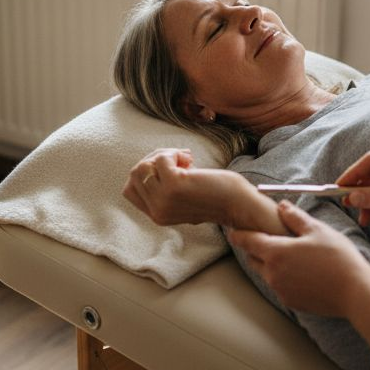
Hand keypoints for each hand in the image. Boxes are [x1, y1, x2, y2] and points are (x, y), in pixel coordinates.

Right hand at [122, 148, 258, 226]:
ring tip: (185, 160)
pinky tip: (190, 160)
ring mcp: (164, 200)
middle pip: (135, 174)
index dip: (146, 173)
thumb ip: (163, 188)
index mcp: (157, 216)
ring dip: (164, 155)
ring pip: (143, 166)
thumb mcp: (183, 197)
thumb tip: (149, 162)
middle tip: (179, 160)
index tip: (169, 169)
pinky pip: (160, 159)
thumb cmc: (216, 194)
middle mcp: (157, 212)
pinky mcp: (174, 186)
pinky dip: (173, 153)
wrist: (240, 204)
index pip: (130, 189)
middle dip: (154, 159)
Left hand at [228, 202, 369, 316]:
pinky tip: (301, 272)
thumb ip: (295, 217)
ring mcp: (280, 290)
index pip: (247, 241)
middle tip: (263, 239)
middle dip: (255, 249)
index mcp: (276, 252)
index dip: (239, 234)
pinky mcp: (291, 302)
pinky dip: (284, 278)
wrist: (355, 293)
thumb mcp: (317, 230)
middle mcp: (273, 273)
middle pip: (254, 259)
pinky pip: (280, 286)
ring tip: (288, 255)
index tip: (233, 230)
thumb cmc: (338, 258)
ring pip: (267, 274)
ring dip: (271, 264)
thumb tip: (281, 205)